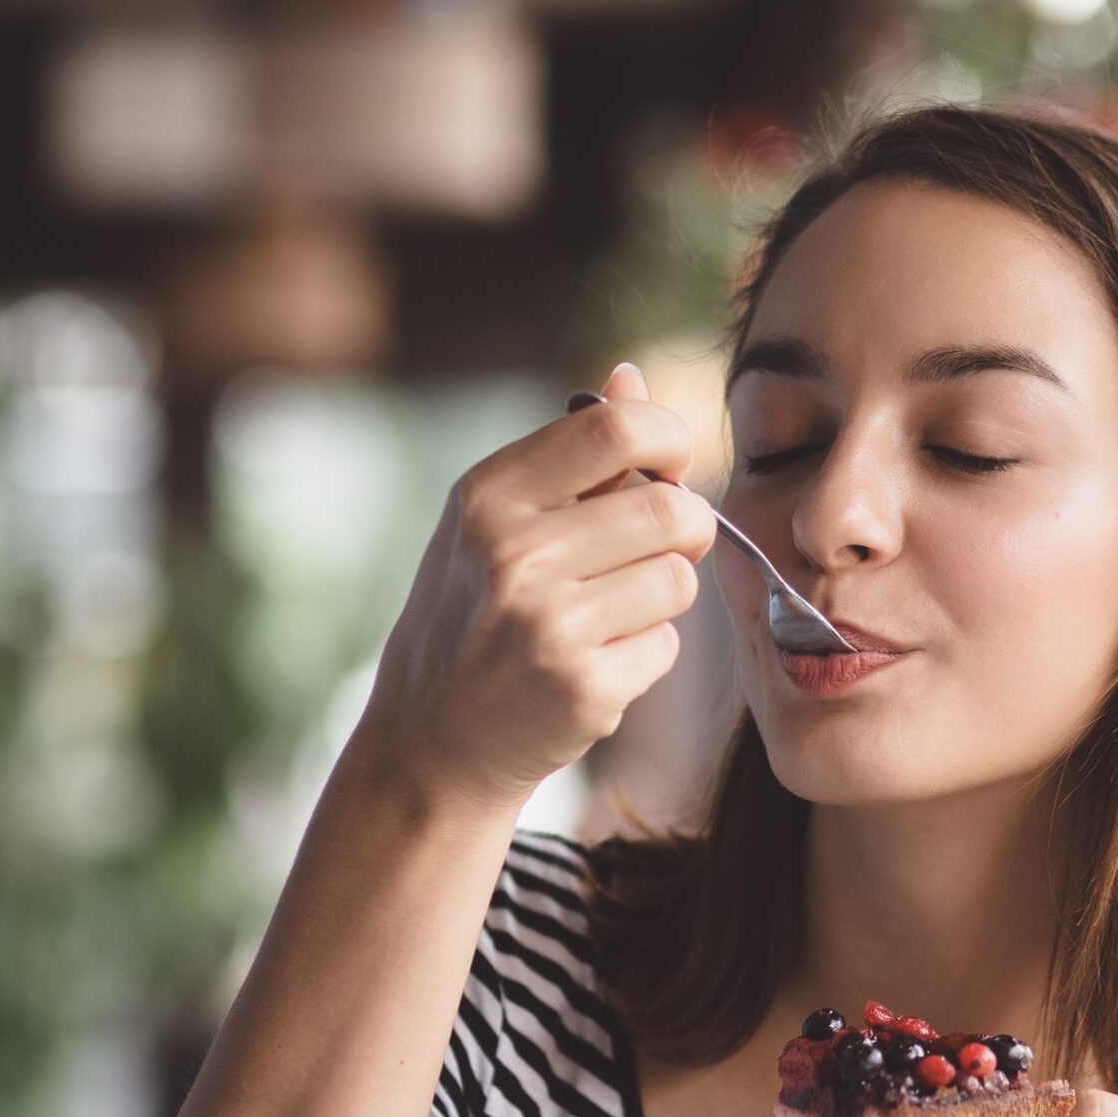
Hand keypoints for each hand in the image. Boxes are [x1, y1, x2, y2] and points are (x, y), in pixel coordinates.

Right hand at [356, 358, 718, 823]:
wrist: (431, 740)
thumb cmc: (471, 614)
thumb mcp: (492, 521)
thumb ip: (569, 455)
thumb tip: (631, 376)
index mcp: (489, 496)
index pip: (615, 429)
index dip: (670, 438)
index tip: (671, 462)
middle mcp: (514, 554)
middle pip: (670, 509)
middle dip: (685, 527)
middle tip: (660, 546)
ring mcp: (549, 625)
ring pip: (679, 580)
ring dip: (663, 596)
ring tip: (612, 612)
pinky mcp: (583, 689)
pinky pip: (667, 647)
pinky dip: (647, 654)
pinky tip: (597, 662)